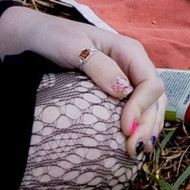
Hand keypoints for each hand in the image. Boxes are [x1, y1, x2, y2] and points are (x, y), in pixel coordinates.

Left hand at [7, 8, 165, 153]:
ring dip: (148, 128)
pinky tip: (133, 141)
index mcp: (128, 51)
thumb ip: (99, 66)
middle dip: (148, 124)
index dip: (142, 107)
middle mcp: (133, 65)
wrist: (34, 37)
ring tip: (138, 152)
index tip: (125, 129)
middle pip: (154, 98)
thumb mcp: (72, 47)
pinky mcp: (118, 90)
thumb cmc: (52, 38)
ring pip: (151, 105)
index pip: (149, 83)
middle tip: (134, 149)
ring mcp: (127, 78)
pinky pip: (138, 108)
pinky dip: (140, 126)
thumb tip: (123, 91)